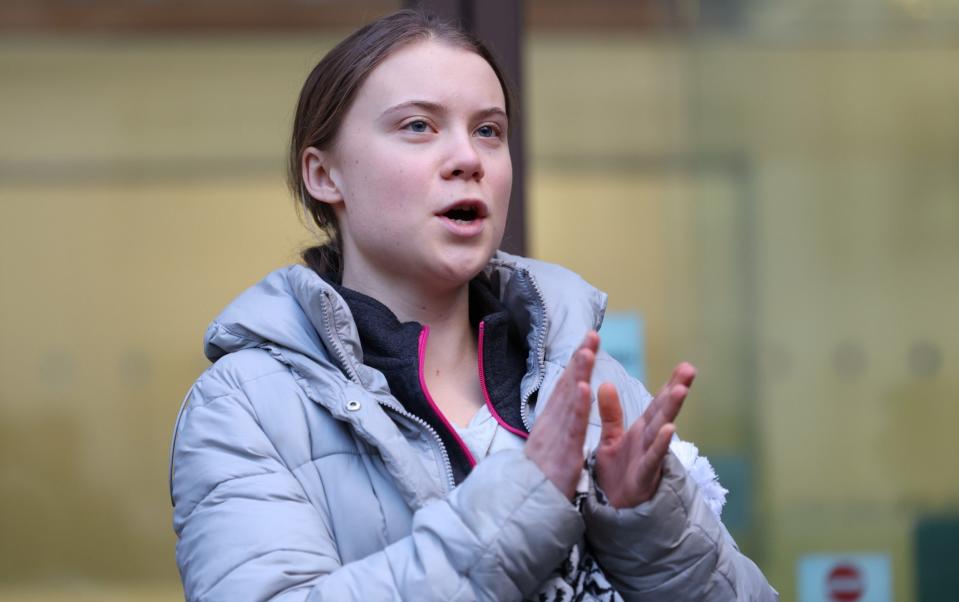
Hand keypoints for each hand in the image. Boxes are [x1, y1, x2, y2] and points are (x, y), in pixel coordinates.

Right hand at [524, 331, 598, 499]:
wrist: (524, 507)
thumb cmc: (538, 480)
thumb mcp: (548, 447)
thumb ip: (556, 427)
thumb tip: (562, 409)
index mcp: (551, 423)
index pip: (566, 388)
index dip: (577, 364)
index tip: (588, 342)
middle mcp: (552, 423)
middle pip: (567, 386)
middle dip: (580, 359)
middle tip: (592, 334)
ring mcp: (556, 436)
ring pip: (569, 400)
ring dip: (578, 373)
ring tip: (588, 350)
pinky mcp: (563, 452)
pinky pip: (572, 427)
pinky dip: (578, 406)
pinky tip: (583, 387)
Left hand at [594, 362, 695, 507]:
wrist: (611, 508)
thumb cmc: (616, 473)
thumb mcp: (611, 438)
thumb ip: (611, 412)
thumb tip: (607, 383)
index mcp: (641, 430)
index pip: (657, 404)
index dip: (669, 385)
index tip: (684, 365)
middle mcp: (648, 441)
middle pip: (663, 412)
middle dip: (676, 390)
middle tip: (690, 369)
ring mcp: (648, 458)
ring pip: (661, 431)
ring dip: (670, 411)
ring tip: (680, 390)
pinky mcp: (643, 476)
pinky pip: (652, 458)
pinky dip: (661, 445)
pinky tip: (669, 429)